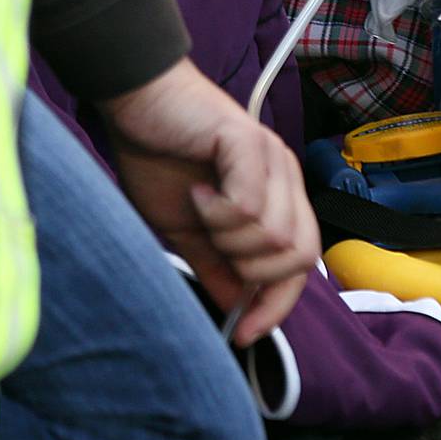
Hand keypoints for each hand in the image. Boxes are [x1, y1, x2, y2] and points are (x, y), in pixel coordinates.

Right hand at [98, 58, 320, 346]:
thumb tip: (236, 309)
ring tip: (202, 209)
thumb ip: (216, 266)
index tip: (243, 334)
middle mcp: (287, 178)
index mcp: (278, 198)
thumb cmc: (161, 160)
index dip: (277, 305)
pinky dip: (218, 213)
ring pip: (275, 235)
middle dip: (253, 271)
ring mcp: (275, 158)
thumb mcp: (187, 230)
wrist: (139, 105)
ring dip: (229, 239)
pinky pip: (250, 205)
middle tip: (214, 245)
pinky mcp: (252, 143)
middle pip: (299, 255)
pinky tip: (198, 193)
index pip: (301, 264)